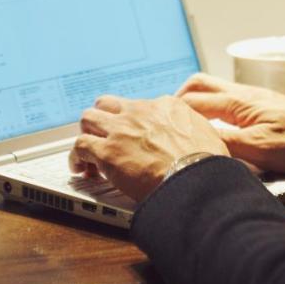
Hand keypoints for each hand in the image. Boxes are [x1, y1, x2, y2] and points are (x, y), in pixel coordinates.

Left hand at [68, 94, 229, 201]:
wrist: (196, 179)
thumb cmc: (206, 164)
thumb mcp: (207, 135)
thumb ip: (194, 131)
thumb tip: (197, 140)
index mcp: (166, 106)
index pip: (138, 106)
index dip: (132, 122)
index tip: (132, 135)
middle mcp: (140, 112)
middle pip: (107, 104)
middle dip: (102, 120)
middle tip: (105, 138)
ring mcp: (121, 129)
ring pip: (88, 119)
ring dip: (87, 134)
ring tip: (89, 153)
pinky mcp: (107, 151)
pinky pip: (80, 147)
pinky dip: (77, 158)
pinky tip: (81, 169)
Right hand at [175, 73, 284, 176]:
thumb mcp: (261, 150)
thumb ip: (226, 143)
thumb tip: (195, 140)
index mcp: (239, 102)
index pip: (193, 101)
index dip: (170, 111)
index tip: (154, 121)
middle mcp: (244, 94)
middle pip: (200, 85)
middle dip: (177, 97)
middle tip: (164, 116)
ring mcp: (255, 99)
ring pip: (215, 90)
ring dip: (195, 101)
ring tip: (184, 121)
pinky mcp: (264, 108)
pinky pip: (228, 100)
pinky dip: (212, 108)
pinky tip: (215, 125)